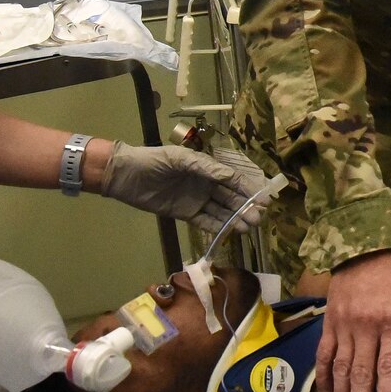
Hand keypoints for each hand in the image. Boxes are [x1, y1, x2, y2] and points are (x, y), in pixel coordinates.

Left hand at [98, 142, 270, 235]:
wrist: (126, 175)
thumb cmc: (154, 161)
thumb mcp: (180, 159)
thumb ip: (206, 167)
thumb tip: (231, 177)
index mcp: (206, 168)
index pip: (233, 180)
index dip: (249, 189)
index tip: (264, 198)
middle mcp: (205, 184)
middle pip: (231, 197)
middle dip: (246, 207)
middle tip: (259, 217)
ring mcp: (196, 200)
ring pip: (221, 211)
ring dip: (236, 218)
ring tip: (250, 227)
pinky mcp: (186, 214)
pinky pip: (206, 222)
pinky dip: (219, 227)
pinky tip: (231, 232)